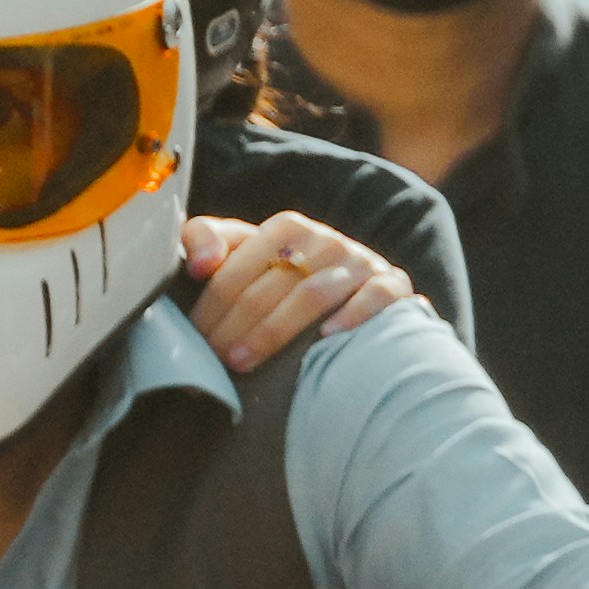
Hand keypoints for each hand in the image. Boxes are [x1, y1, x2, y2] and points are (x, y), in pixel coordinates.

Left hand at [177, 206, 421, 371]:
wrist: (357, 289)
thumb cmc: (288, 278)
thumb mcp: (246, 252)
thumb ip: (207, 240)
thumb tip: (199, 265)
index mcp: (287, 228)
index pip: (240, 268)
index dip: (212, 304)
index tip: (195, 337)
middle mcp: (325, 240)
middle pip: (271, 285)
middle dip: (236, 325)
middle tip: (215, 358)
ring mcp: (361, 262)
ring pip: (313, 294)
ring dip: (274, 330)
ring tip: (243, 361)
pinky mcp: (393, 285)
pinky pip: (373, 298)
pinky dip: (350, 316)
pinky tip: (325, 338)